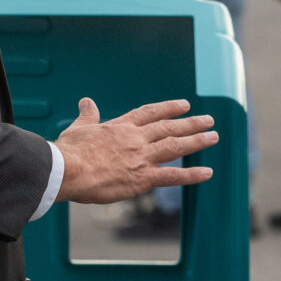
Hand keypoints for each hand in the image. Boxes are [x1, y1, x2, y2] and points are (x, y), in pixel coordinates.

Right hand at [56, 97, 216, 204]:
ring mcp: (141, 157)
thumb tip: (87, 102)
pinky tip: (207, 173)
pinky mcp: (142, 178)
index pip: (150, 113)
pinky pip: (173, 176)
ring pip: (176, 146)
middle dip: (191, 123)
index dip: (168, 108)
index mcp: (120, 126)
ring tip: (213, 136)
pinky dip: (191, 175)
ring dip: (197, 141)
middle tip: (209, 120)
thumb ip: (88, 116)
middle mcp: (136, 139)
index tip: (184, 104)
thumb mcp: (78, 127)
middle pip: (169, 127)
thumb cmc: (69, 151)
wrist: (67, 169)